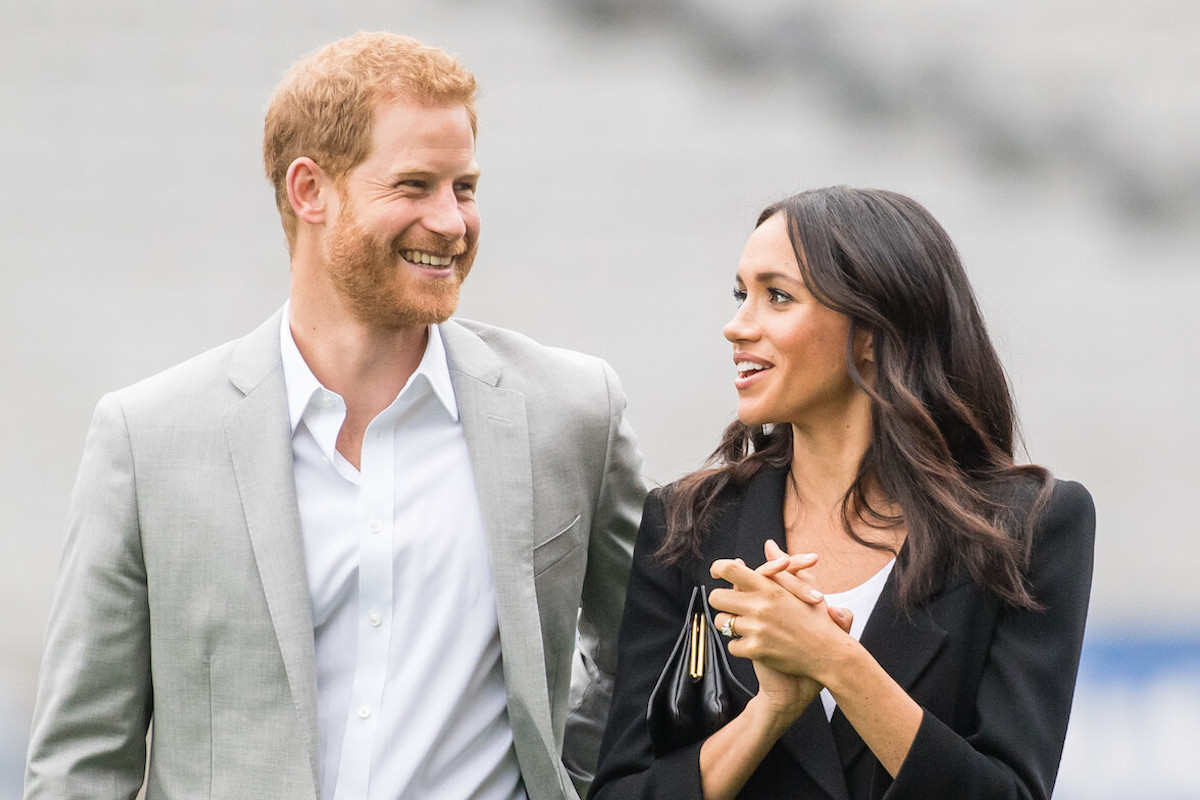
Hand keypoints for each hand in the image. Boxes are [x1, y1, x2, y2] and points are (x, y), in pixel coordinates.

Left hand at [709, 554, 850, 681]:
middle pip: (716, 597)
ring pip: (721, 623)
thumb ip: (783, 565)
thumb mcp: (804, 587)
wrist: (829, 655)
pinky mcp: (756, 650)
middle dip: (721, 601)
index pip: (730, 570)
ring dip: (729, 624)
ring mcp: (757, 629)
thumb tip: (769, 544)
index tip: (716, 572)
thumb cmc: (818, 620)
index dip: (717, 568)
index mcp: (770, 588)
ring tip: (744, 625)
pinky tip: (752, 643)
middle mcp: (760, 606)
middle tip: (730, 605)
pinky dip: (740, 646)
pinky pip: (732, 645)